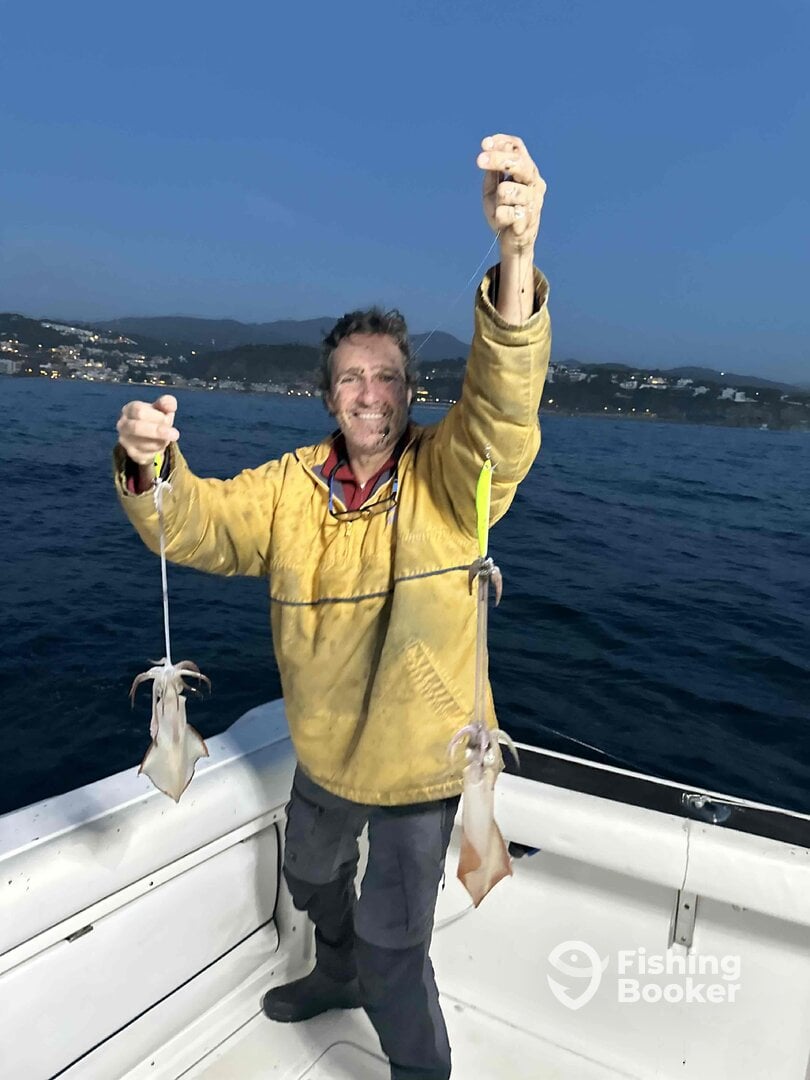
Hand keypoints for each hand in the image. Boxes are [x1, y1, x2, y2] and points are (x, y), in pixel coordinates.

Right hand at [116, 394, 178, 465]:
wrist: (149, 437)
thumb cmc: (156, 418)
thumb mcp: (162, 408)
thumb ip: (167, 403)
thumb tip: (170, 404)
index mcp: (129, 409)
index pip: (139, 411)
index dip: (156, 416)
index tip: (168, 418)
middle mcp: (123, 425)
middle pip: (136, 428)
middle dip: (158, 431)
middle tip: (176, 434)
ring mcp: (125, 440)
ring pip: (144, 444)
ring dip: (160, 442)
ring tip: (166, 438)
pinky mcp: (132, 454)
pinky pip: (147, 456)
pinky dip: (158, 452)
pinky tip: (160, 446)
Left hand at [478, 134, 545, 257]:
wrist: (513, 242)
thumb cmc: (503, 212)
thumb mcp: (492, 189)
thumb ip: (492, 172)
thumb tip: (488, 151)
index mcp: (527, 172)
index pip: (518, 148)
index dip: (502, 142)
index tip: (485, 144)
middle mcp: (534, 183)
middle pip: (519, 163)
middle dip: (498, 159)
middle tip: (479, 160)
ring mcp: (534, 201)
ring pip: (506, 190)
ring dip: (497, 200)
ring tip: (501, 208)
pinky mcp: (528, 220)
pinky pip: (505, 213)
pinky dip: (499, 217)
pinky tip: (504, 222)